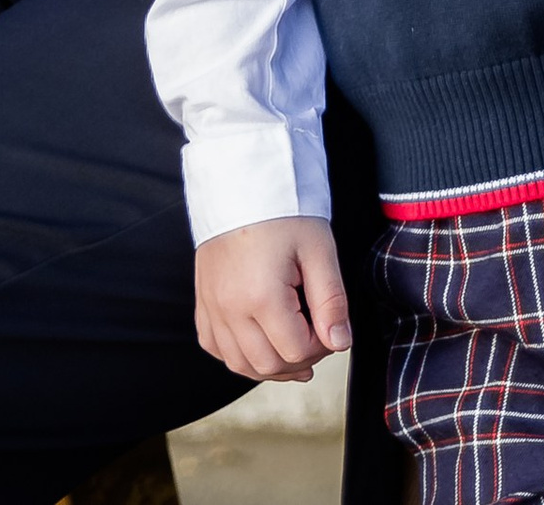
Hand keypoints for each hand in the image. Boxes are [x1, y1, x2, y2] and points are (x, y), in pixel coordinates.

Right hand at [194, 217, 351, 383]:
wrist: (241, 178)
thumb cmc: (281, 207)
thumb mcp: (318, 248)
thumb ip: (331, 300)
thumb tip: (339, 342)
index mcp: (261, 296)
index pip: (296, 352)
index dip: (322, 346)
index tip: (330, 323)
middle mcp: (230, 308)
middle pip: (268, 365)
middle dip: (299, 359)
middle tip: (316, 334)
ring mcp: (212, 306)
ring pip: (239, 364)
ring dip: (270, 364)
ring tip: (292, 348)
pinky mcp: (203, 299)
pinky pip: (214, 345)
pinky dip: (236, 353)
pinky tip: (257, 340)